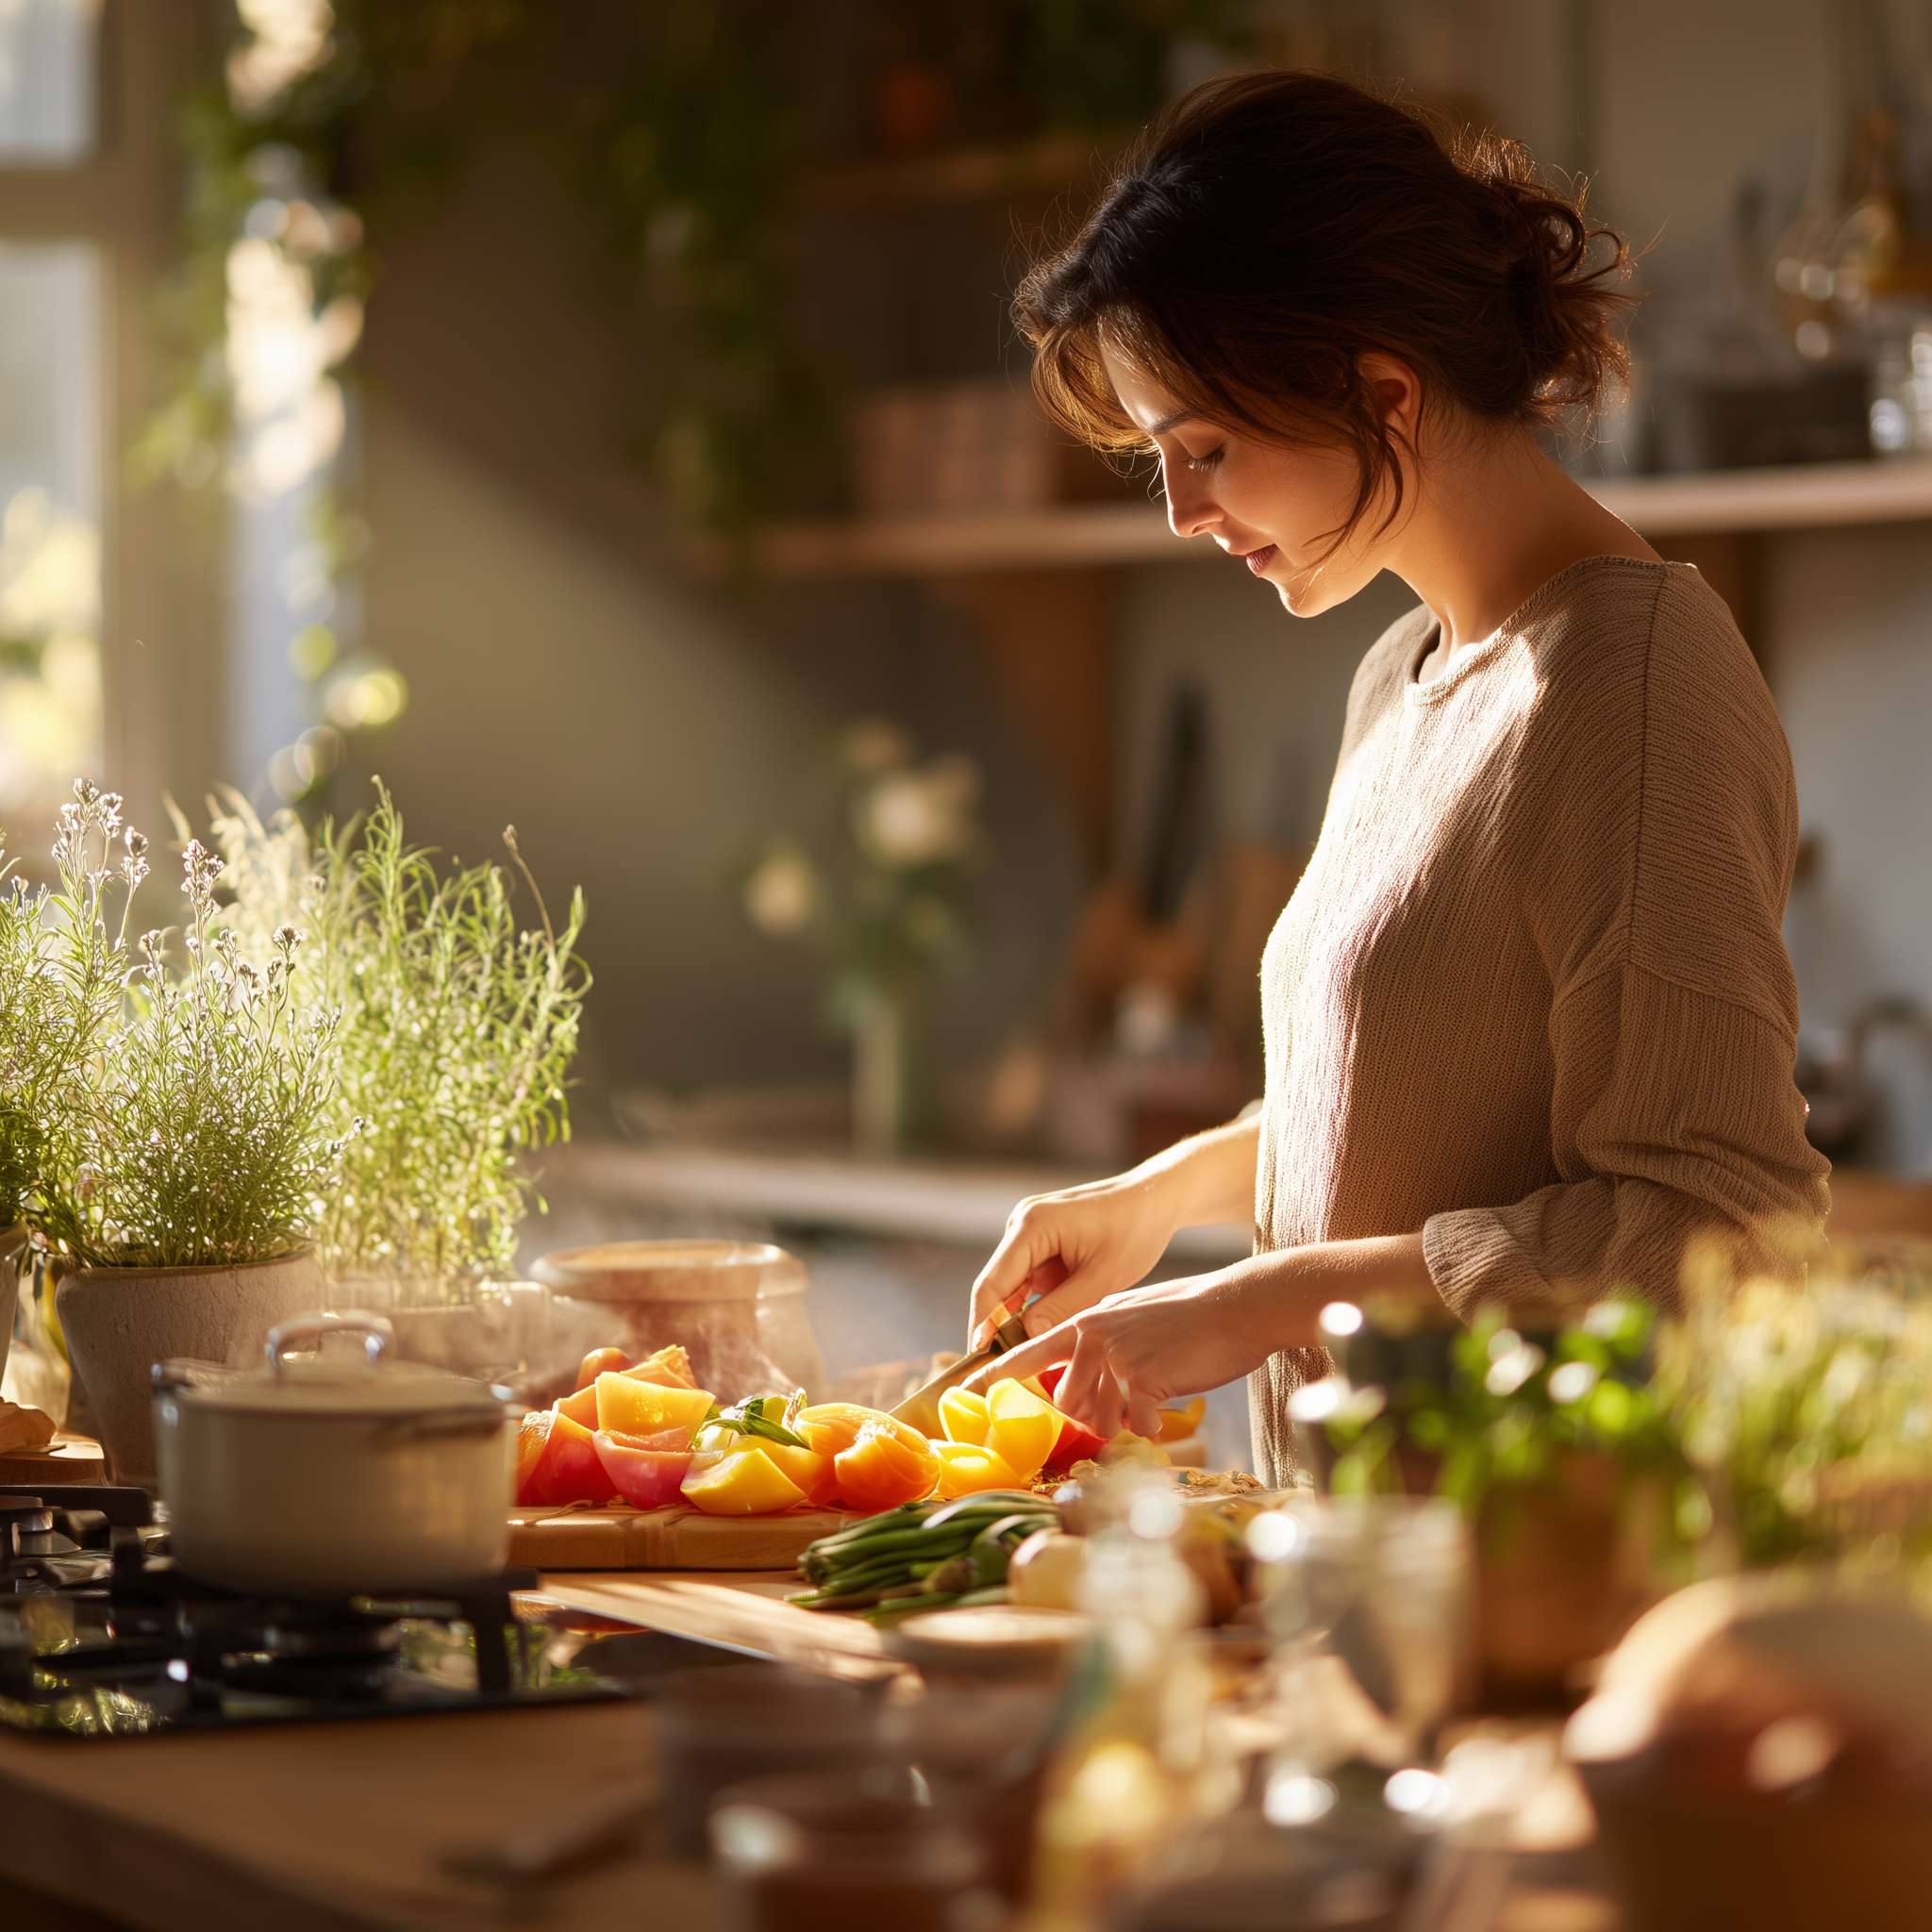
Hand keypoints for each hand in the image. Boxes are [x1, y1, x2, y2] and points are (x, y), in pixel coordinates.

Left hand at [964, 1263, 1281, 1439]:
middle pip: (1067, 1401)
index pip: (1029, 1350)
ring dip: (1122, 1422)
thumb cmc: (1194, 1319)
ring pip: (1096, 1416)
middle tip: (1128, 1405)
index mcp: (1087, 1320)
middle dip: (1094, 1417)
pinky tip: (1166, 1410)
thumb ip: (1102, 1346)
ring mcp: (1114, 1354)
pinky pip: (1134, 1424)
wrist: (1237, 1306)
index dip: (996, 1375)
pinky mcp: (1140, 1375)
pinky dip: (1151, 1427)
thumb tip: (1083, 1385)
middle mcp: (1092, 1335)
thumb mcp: (1135, 1320)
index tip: (965, 1394)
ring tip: (1149, 1403)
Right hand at [967, 1168, 1184, 1348]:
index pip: (992, 1283)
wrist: (1154, 1199)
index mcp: (1031, 1226)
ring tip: (1020, 1357)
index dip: (982, 1324)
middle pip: (997, 1285)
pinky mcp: (1041, 1241)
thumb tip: (1025, 1337)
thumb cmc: (1135, 1230)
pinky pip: (1029, 1279)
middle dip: (997, 1326)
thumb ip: (1062, 1307)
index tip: (980, 1359)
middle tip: (999, 1368)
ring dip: (1016, 1318)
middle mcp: (1021, 1224)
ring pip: (1012, 1286)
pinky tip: (1040, 1333)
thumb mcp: (1103, 1276)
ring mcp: (1029, 1232)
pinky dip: (1033, 1306)